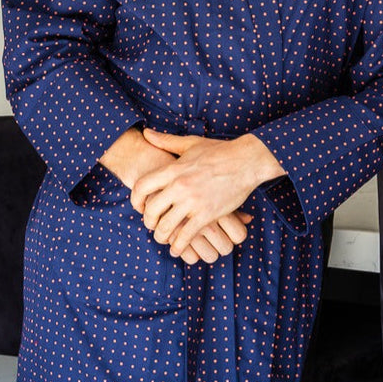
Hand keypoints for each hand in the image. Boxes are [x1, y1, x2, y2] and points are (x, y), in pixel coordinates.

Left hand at [99, 126, 252, 263]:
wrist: (247, 161)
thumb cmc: (219, 151)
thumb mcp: (190, 143)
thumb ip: (166, 141)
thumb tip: (146, 133)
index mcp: (173, 169)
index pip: (142, 186)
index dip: (135, 199)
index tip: (139, 207)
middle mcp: (180, 186)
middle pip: (151, 210)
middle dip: (147, 221)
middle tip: (151, 226)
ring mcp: (193, 202)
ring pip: (166, 226)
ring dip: (161, 236)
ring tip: (163, 239)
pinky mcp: (207, 214)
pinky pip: (187, 235)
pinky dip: (179, 245)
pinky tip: (178, 248)